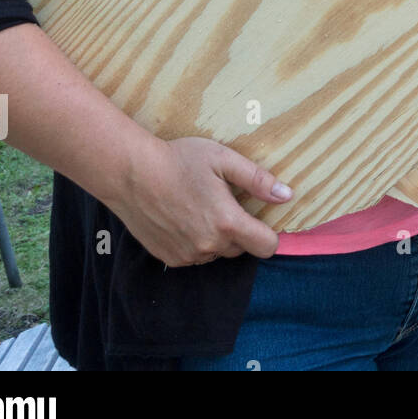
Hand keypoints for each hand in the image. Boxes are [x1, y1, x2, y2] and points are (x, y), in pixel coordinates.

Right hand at [111, 136, 290, 266]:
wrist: (130, 173)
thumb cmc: (179, 160)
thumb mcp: (224, 160)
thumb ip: (258, 180)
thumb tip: (287, 195)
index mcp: (227, 223)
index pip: (266, 247)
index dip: (270, 234)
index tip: (261, 218)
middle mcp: (209, 246)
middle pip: (241, 249)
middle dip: (241, 230)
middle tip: (225, 202)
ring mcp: (187, 255)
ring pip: (217, 253)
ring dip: (218, 237)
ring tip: (201, 207)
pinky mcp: (169, 258)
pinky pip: (195, 256)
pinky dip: (196, 242)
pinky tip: (184, 217)